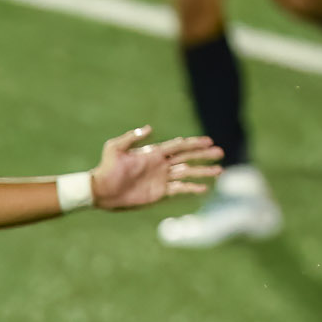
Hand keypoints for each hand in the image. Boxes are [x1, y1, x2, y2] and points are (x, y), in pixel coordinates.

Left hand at [89, 126, 223, 210]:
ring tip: (219, 171)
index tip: (209, 140)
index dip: (193, 143)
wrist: (101, 191)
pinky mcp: (159, 193)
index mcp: (154, 153)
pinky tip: (204, 189)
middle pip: (188, 157)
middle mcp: (161, 165)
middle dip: (204, 155)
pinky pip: (179, 190)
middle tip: (220, 152)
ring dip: (203, 172)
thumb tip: (150, 128)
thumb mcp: (115, 148)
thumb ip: (132, 138)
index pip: (178, 146)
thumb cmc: (106, 168)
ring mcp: (161, 179)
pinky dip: (192, 189)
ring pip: (187, 173)